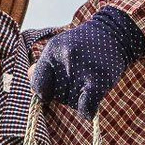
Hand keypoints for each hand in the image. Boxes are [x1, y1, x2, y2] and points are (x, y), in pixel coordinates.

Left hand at [31, 6, 144, 120]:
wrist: (113, 34)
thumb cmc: (82, 45)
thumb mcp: (57, 48)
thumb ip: (42, 68)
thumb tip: (32, 84)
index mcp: (53, 51)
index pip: (37, 84)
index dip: (43, 91)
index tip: (51, 88)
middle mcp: (66, 60)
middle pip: (56, 96)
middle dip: (63, 92)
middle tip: (77, 77)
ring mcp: (83, 71)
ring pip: (71, 102)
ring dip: (77, 98)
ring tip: (87, 80)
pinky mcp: (99, 81)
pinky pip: (86, 107)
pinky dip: (86, 110)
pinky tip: (88, 107)